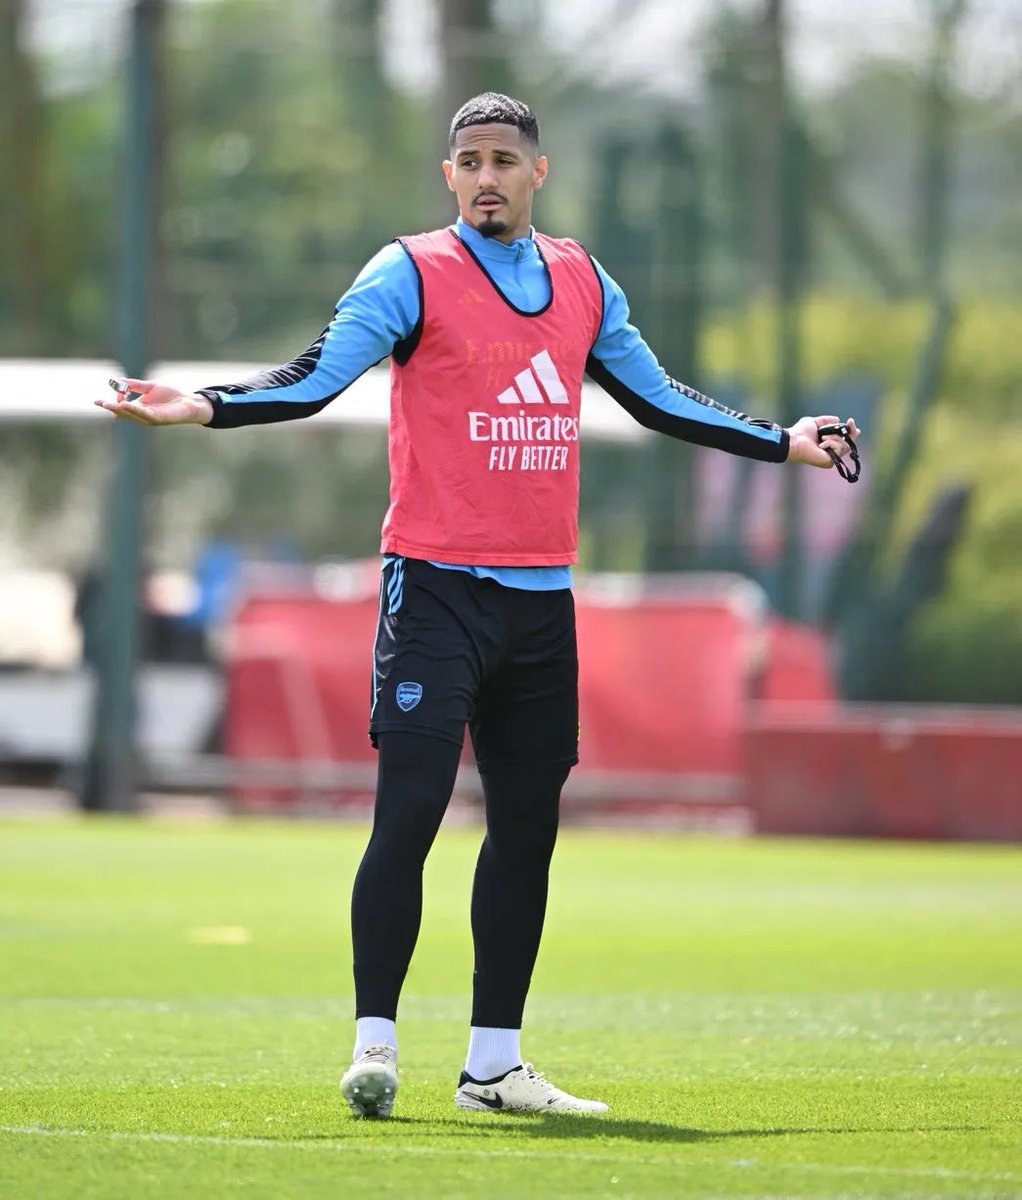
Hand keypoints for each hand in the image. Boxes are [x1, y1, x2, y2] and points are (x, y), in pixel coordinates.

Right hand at [94, 378, 213, 425]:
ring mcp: (149, 418)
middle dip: (111, 407)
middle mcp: (141, 414)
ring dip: (120, 409)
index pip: (120, 406)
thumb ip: (134, 384)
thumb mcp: (149, 386)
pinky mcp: (158, 419)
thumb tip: (119, 381)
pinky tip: (125, 405)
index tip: (111, 391)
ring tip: (109, 404)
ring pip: (132, 414)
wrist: (189, 401)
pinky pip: (144, 414)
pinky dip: (134, 409)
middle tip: (100, 402)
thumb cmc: (171, 395)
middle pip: (123, 412)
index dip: (111, 402)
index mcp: (138, 407)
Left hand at [785, 414, 859, 468]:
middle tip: (851, 423)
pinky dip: (831, 442)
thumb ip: (825, 420)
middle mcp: (830, 452)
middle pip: (848, 444)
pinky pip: (839, 449)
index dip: (850, 433)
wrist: (793, 441)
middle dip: (851, 433)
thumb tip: (838, 419)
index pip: (843, 440)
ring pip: (844, 445)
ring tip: (822, 437)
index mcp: (826, 444)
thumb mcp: (814, 422)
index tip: (851, 423)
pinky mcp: (830, 461)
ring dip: (834, 437)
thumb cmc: (800, 432)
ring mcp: (830, 458)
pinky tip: (821, 443)